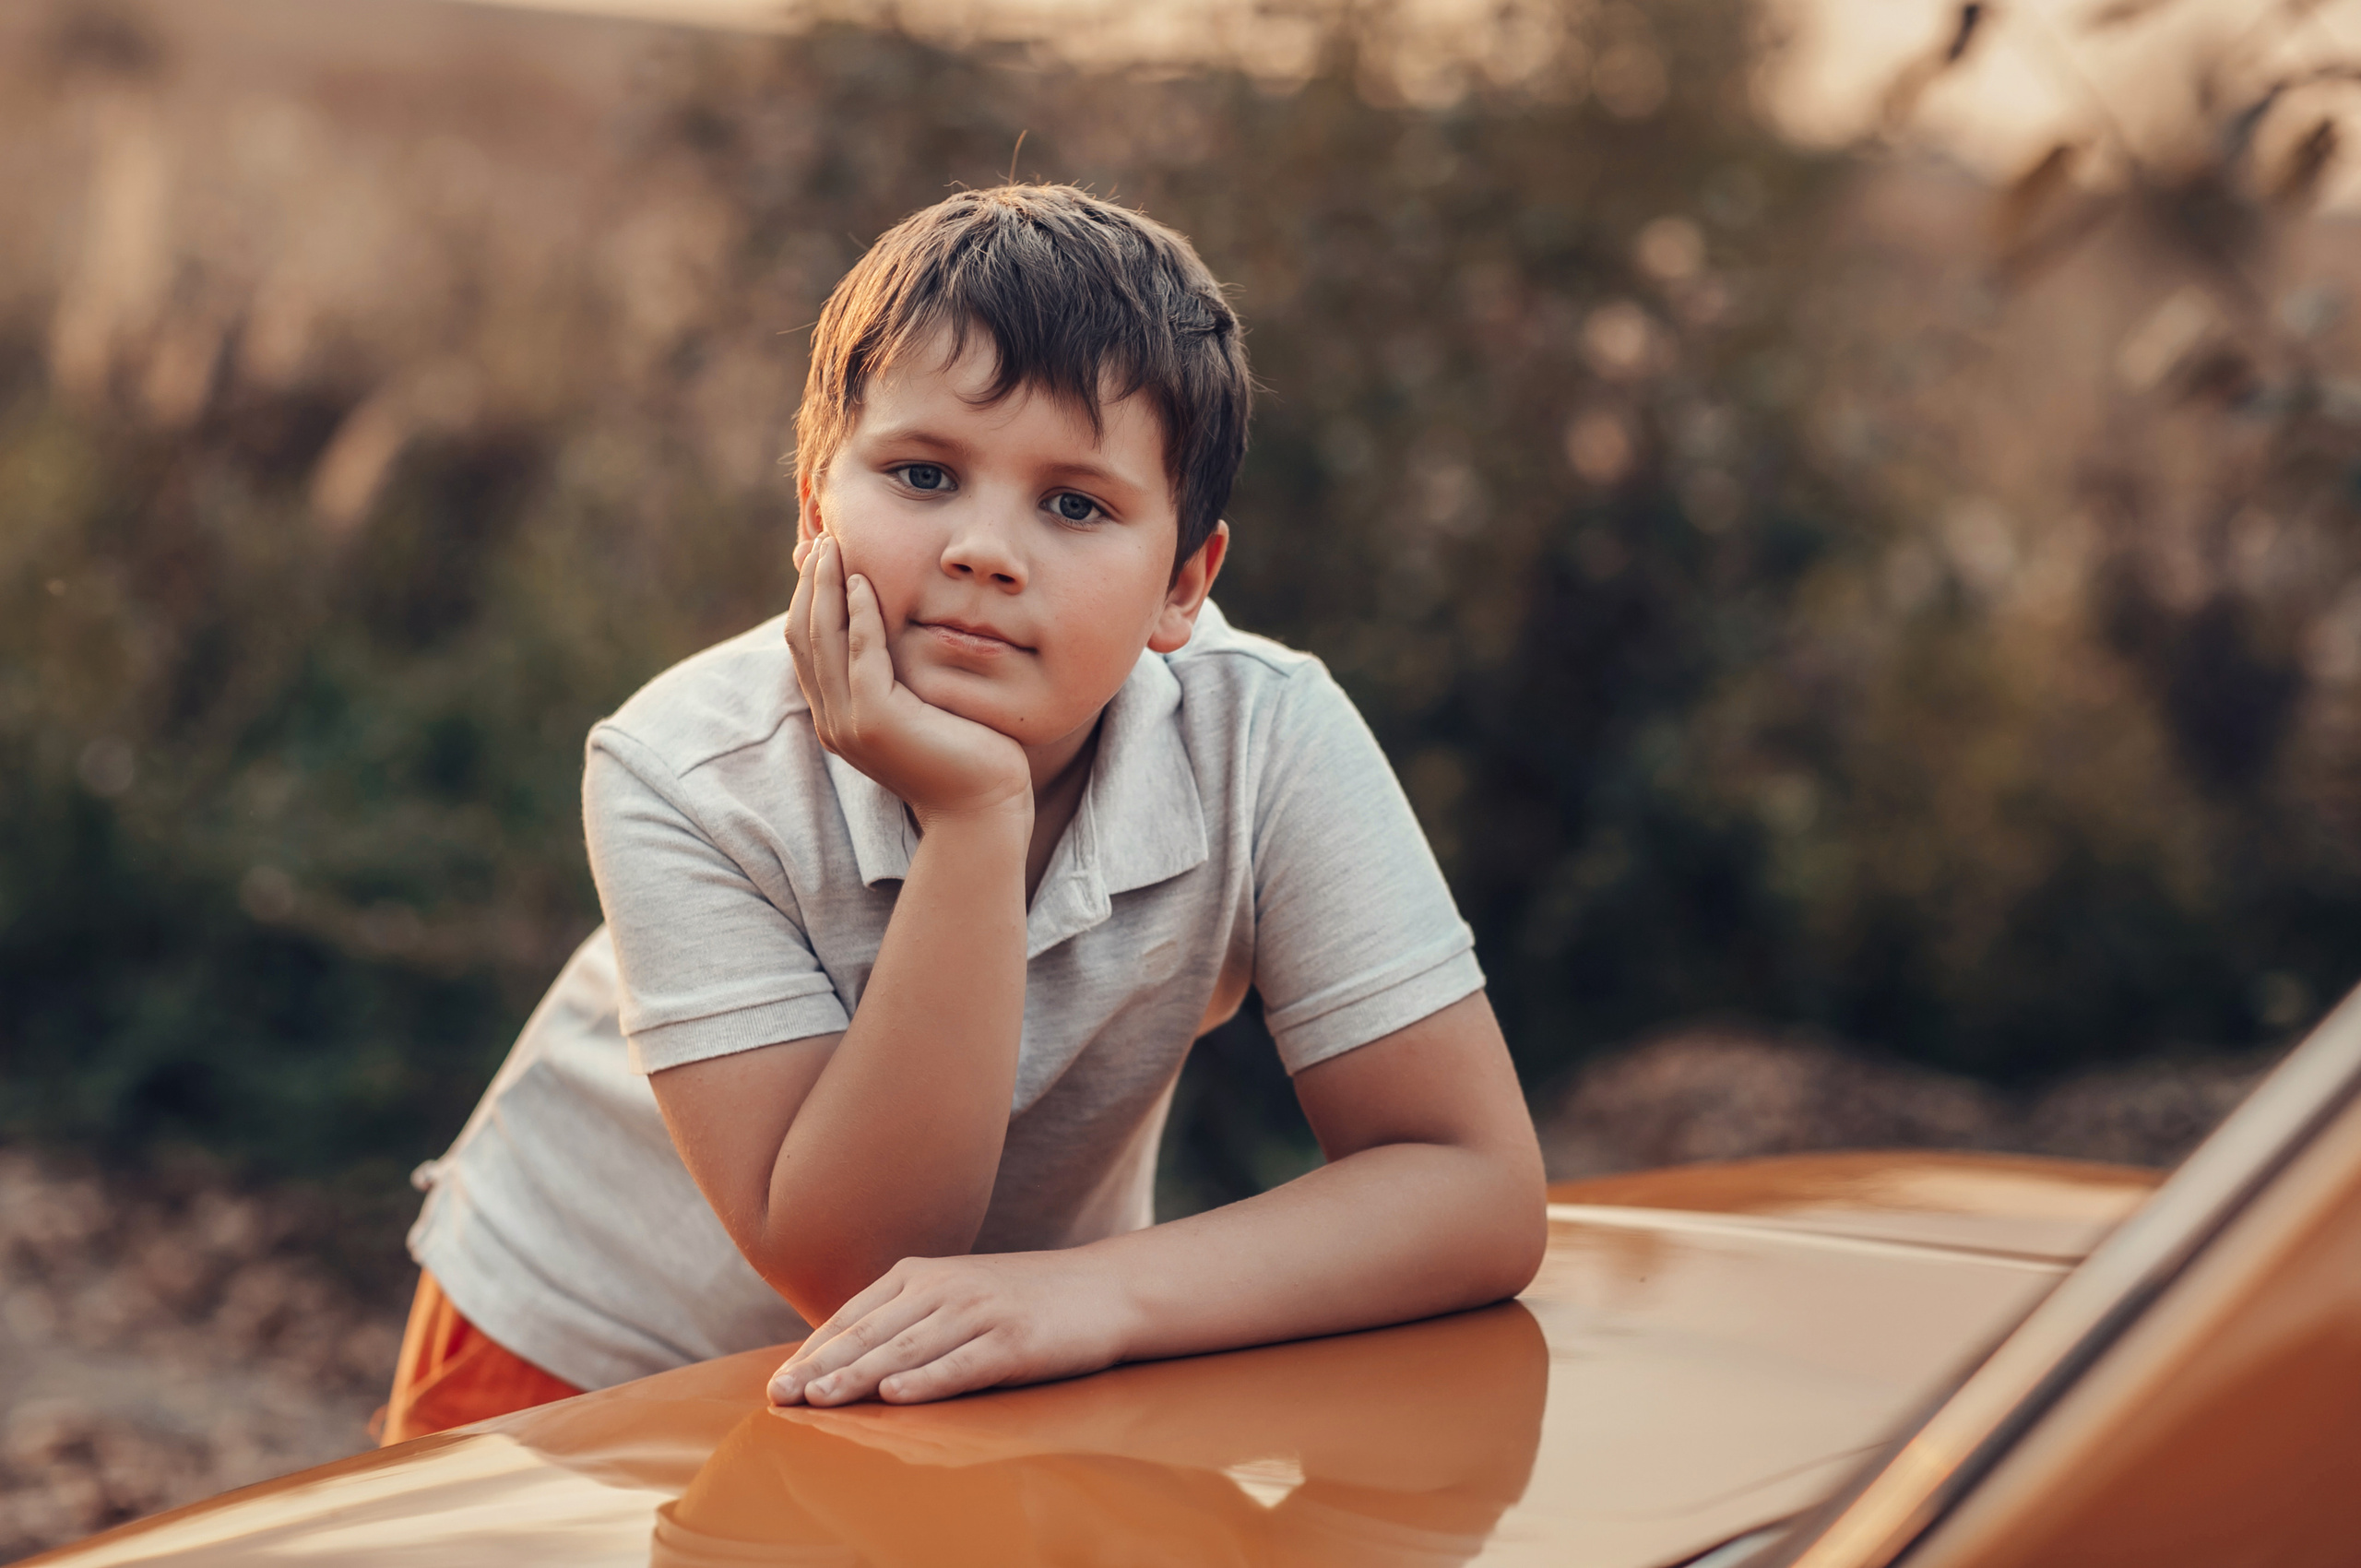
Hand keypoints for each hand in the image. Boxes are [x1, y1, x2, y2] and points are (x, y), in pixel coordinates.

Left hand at [767, 1250, 1137, 1406]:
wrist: (1105, 1289)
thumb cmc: (1024, 1299)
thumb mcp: (959, 1292)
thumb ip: (908, 1315)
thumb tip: (846, 1354)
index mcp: (923, 1274)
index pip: (854, 1315)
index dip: (813, 1350)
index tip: (777, 1381)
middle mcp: (946, 1287)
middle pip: (870, 1333)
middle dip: (820, 1367)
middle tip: (779, 1397)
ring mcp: (980, 1312)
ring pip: (906, 1349)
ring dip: (857, 1376)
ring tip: (819, 1400)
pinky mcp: (1013, 1341)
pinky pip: (961, 1364)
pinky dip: (926, 1380)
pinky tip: (894, 1395)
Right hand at [786, 534, 1030, 826]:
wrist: (983, 809)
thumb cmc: (964, 756)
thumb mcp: (920, 707)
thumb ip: (896, 675)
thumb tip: (894, 632)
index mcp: (837, 717)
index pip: (806, 645)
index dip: (807, 597)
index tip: (821, 555)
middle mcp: (833, 721)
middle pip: (804, 636)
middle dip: (810, 583)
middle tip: (823, 538)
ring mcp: (849, 724)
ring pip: (823, 639)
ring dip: (825, 587)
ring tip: (835, 546)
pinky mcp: (876, 722)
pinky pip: (860, 655)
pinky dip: (858, 615)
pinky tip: (863, 583)